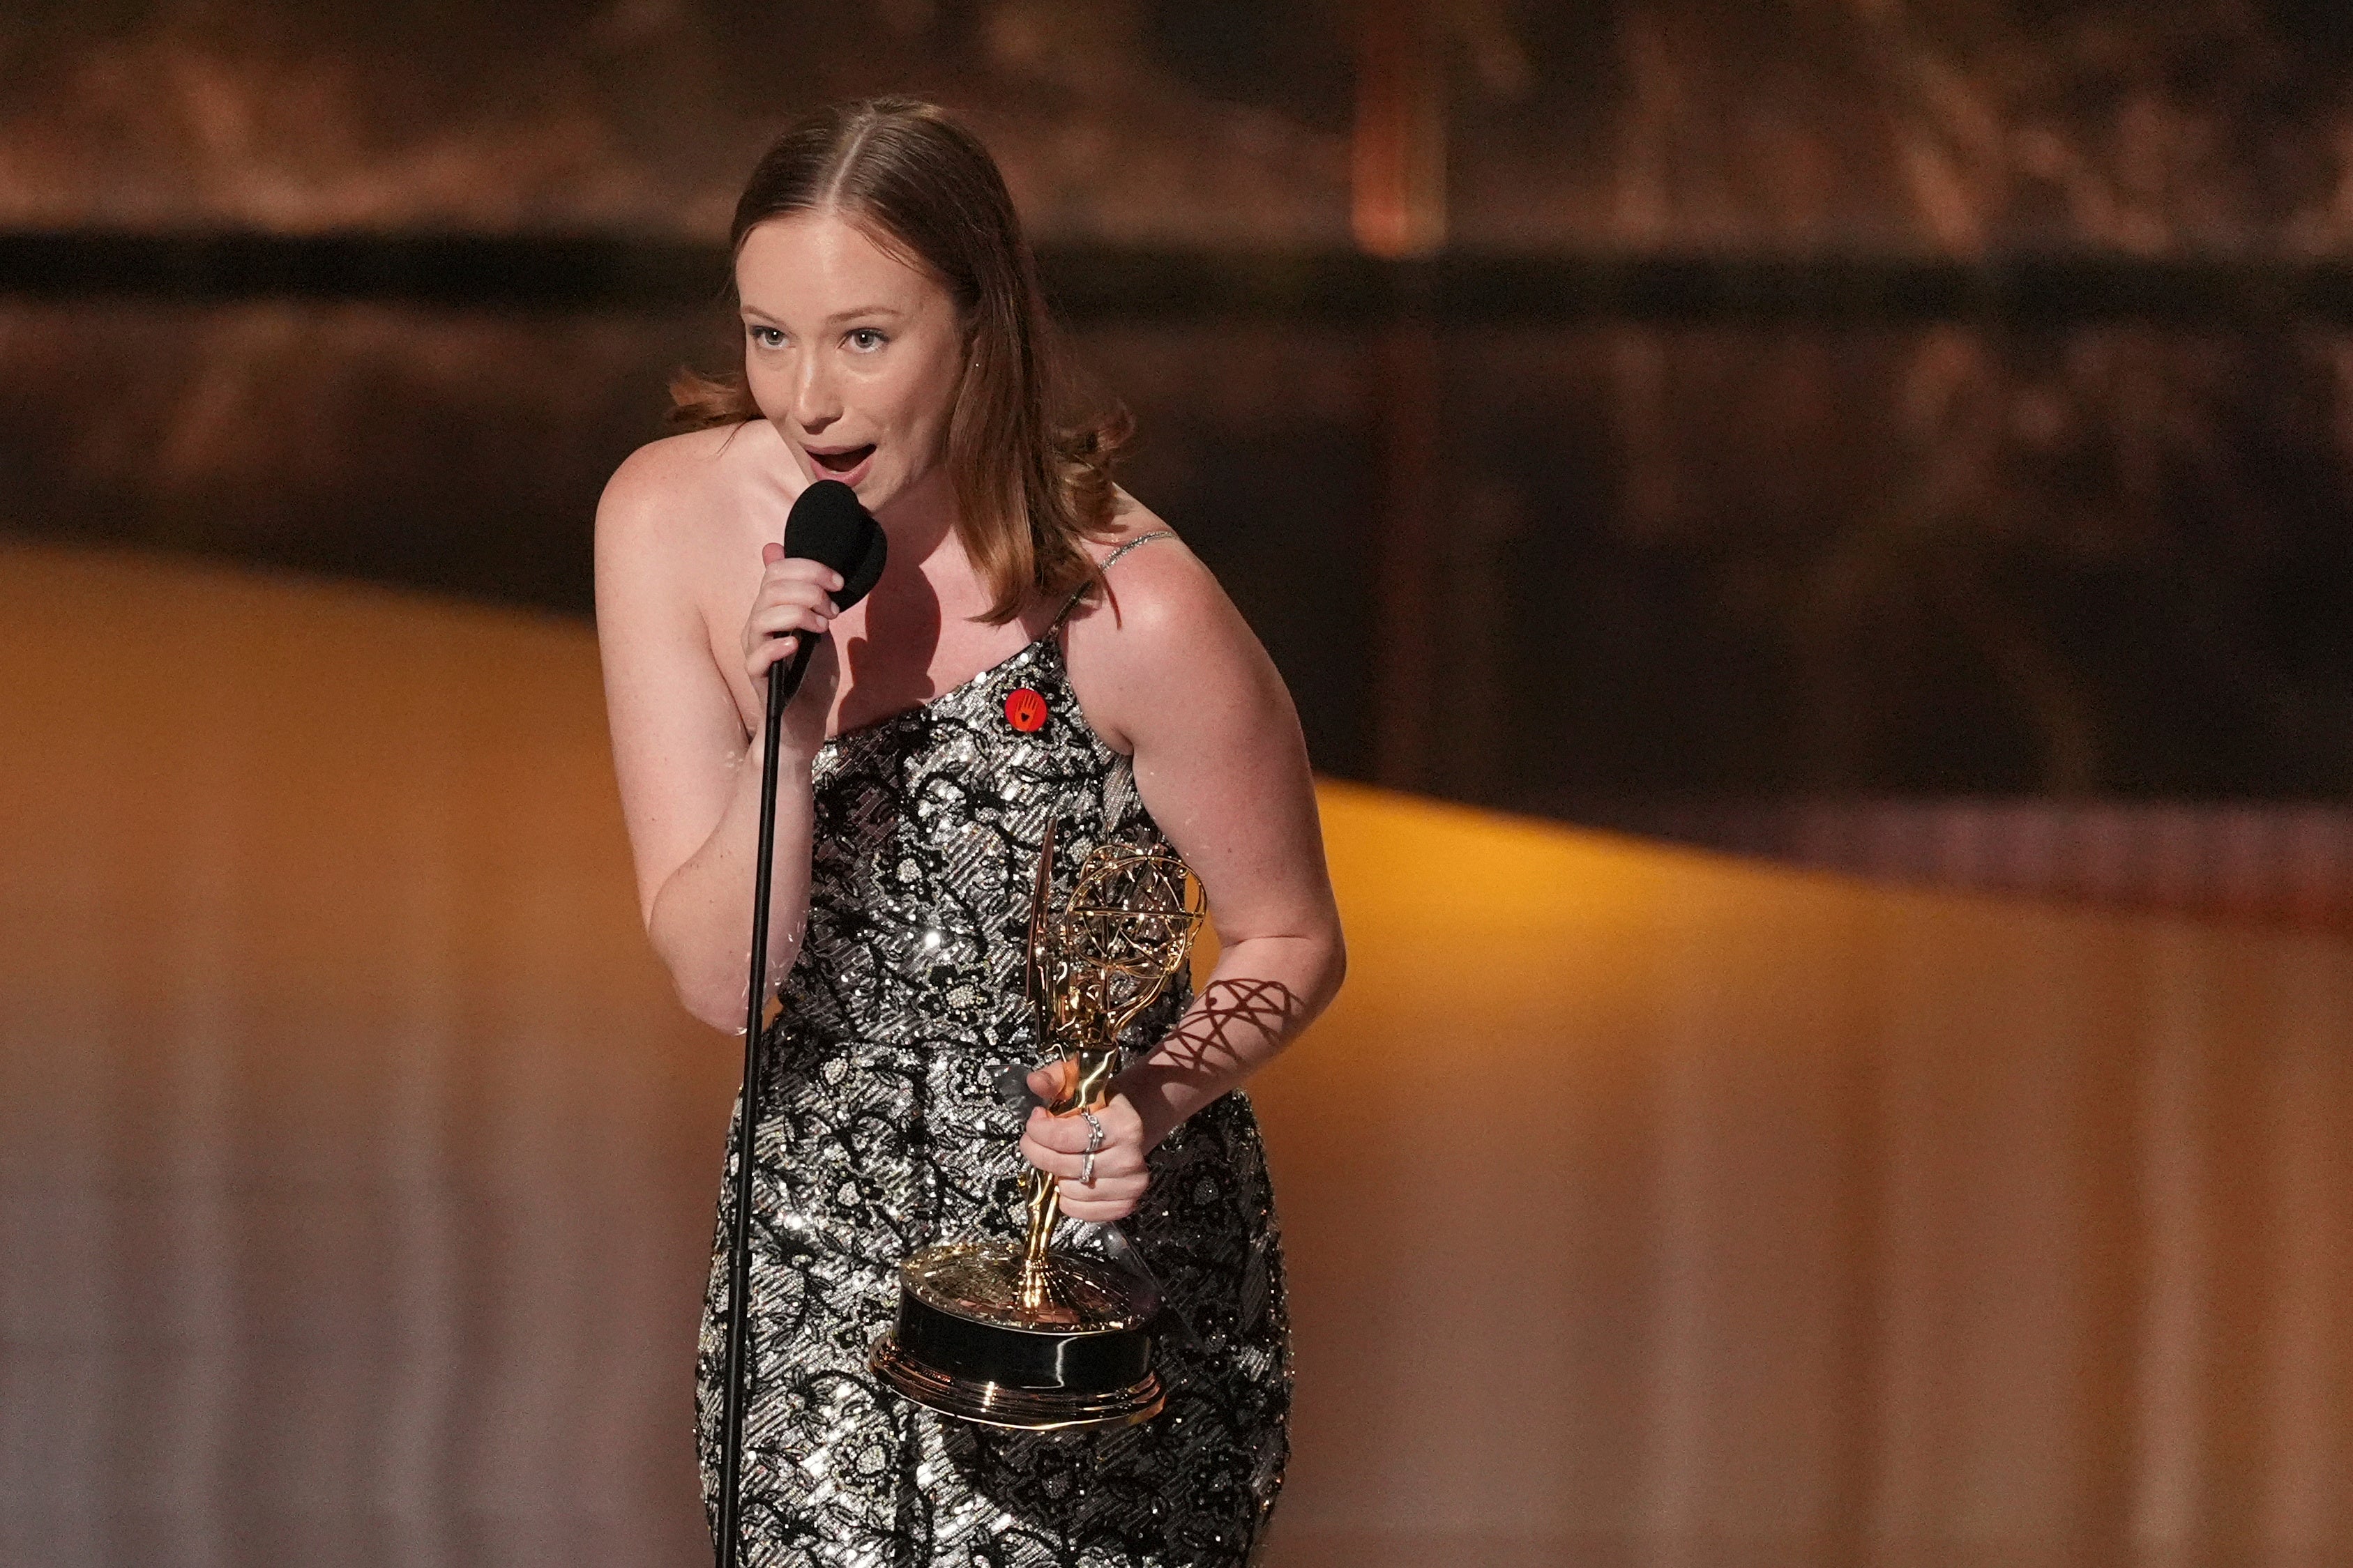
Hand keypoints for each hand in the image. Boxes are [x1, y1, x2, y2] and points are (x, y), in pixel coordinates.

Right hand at [742, 542, 843, 756]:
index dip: (809, 569)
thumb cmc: (810, 675)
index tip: (838, 583)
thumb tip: (808, 569)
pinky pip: (757, 657)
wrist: (806, 720)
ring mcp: (755, 651)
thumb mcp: (819, 628)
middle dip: (810, 591)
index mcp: (771, 609)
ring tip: (823, 627)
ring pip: (762, 617)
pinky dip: (777, 646)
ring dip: (799, 614)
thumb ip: (812, 598)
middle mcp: (758, 626)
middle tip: (832, 610)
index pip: (776, 571)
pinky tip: (797, 645)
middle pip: (771, 589)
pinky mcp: (758, 678)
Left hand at [1021, 1063, 1149, 1223]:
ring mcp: (1130, 1186)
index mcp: (1123, 1125)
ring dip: (1053, 1175)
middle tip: (1032, 1140)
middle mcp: (1130, 1159)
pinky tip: (1069, 1177)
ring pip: (1068, 1191)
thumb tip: (1034, 1082)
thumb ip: (1055, 1077)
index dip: (1041, 1130)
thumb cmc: (1102, 1102)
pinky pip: (1078, 1211)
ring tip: (1057, 1156)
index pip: (1068, 1137)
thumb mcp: (1079, 1080)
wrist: (1133, 1123)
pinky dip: (1065, 1197)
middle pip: (1064, 1165)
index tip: (1034, 1120)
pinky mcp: (1125, 1206)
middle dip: (1037, 1152)